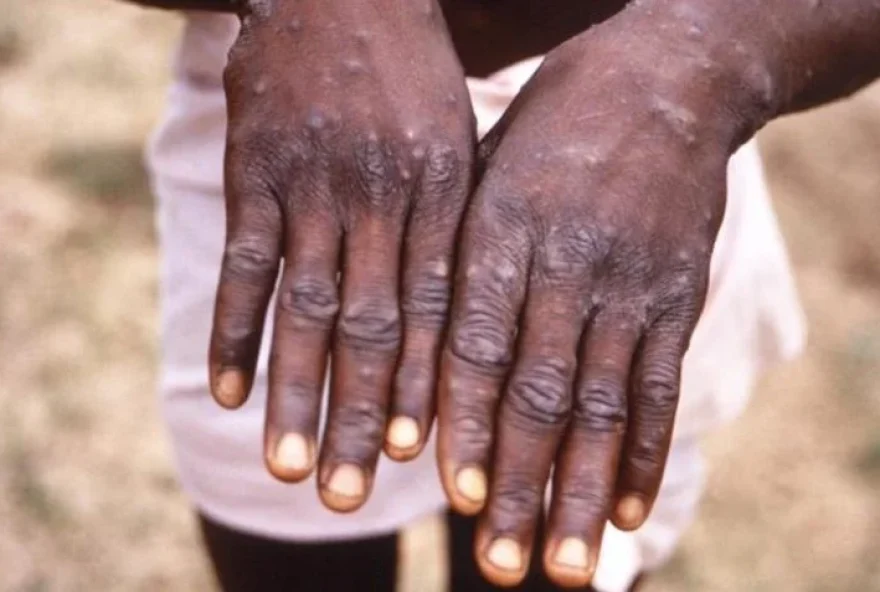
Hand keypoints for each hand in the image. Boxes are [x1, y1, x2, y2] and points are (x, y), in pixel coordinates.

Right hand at [209, 0, 474, 511]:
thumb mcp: (460, 138)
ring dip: (296, 393)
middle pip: (373, 326)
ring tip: (292, 467)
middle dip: (365, 415)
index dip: (429, 386)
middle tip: (355, 494)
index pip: (438, 309)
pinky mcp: (256, 169)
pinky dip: (234, 329)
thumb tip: (466, 321)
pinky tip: (225, 391)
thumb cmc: (412, 75)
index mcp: (443, 191)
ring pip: (306, 307)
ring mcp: (314, 184)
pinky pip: (245, 262)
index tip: (422, 457)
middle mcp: (381, 196)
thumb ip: (458, 224)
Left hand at [438, 25, 741, 586]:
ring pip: (602, 403)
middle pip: (539, 391)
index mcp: (502, 227)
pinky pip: (660, 383)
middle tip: (501, 565)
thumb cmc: (552, 127)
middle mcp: (567, 262)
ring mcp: (629, 283)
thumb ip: (458, 256)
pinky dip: (644, 452)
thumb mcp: (487, 167)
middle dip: (519, 484)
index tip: (453, 495)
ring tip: (563, 565)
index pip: (477, 342)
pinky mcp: (677, 295)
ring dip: (579, 490)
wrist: (666, 78)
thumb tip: (417, 355)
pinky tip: (625, 509)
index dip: (466, 422)